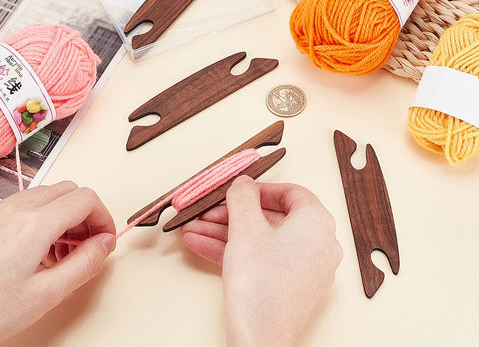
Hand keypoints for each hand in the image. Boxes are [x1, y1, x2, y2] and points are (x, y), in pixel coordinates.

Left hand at [0, 182, 115, 341]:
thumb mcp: (46, 294)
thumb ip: (85, 264)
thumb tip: (105, 243)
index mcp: (36, 224)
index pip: (87, 199)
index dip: (104, 217)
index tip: (106, 237)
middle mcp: (19, 209)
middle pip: (71, 191)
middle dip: (87, 214)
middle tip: (88, 244)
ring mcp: (4, 211)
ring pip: (51, 195)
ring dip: (67, 216)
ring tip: (64, 251)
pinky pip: (31, 205)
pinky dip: (48, 218)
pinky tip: (43, 249)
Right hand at [181, 175, 342, 346]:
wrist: (258, 337)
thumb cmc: (259, 284)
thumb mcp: (244, 226)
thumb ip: (242, 196)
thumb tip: (243, 183)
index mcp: (316, 222)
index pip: (290, 192)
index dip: (259, 189)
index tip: (238, 192)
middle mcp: (318, 243)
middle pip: (270, 217)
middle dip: (232, 215)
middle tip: (210, 213)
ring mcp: (306, 266)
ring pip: (262, 239)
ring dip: (226, 232)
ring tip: (196, 230)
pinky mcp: (292, 285)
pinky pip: (263, 258)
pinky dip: (236, 250)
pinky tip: (202, 246)